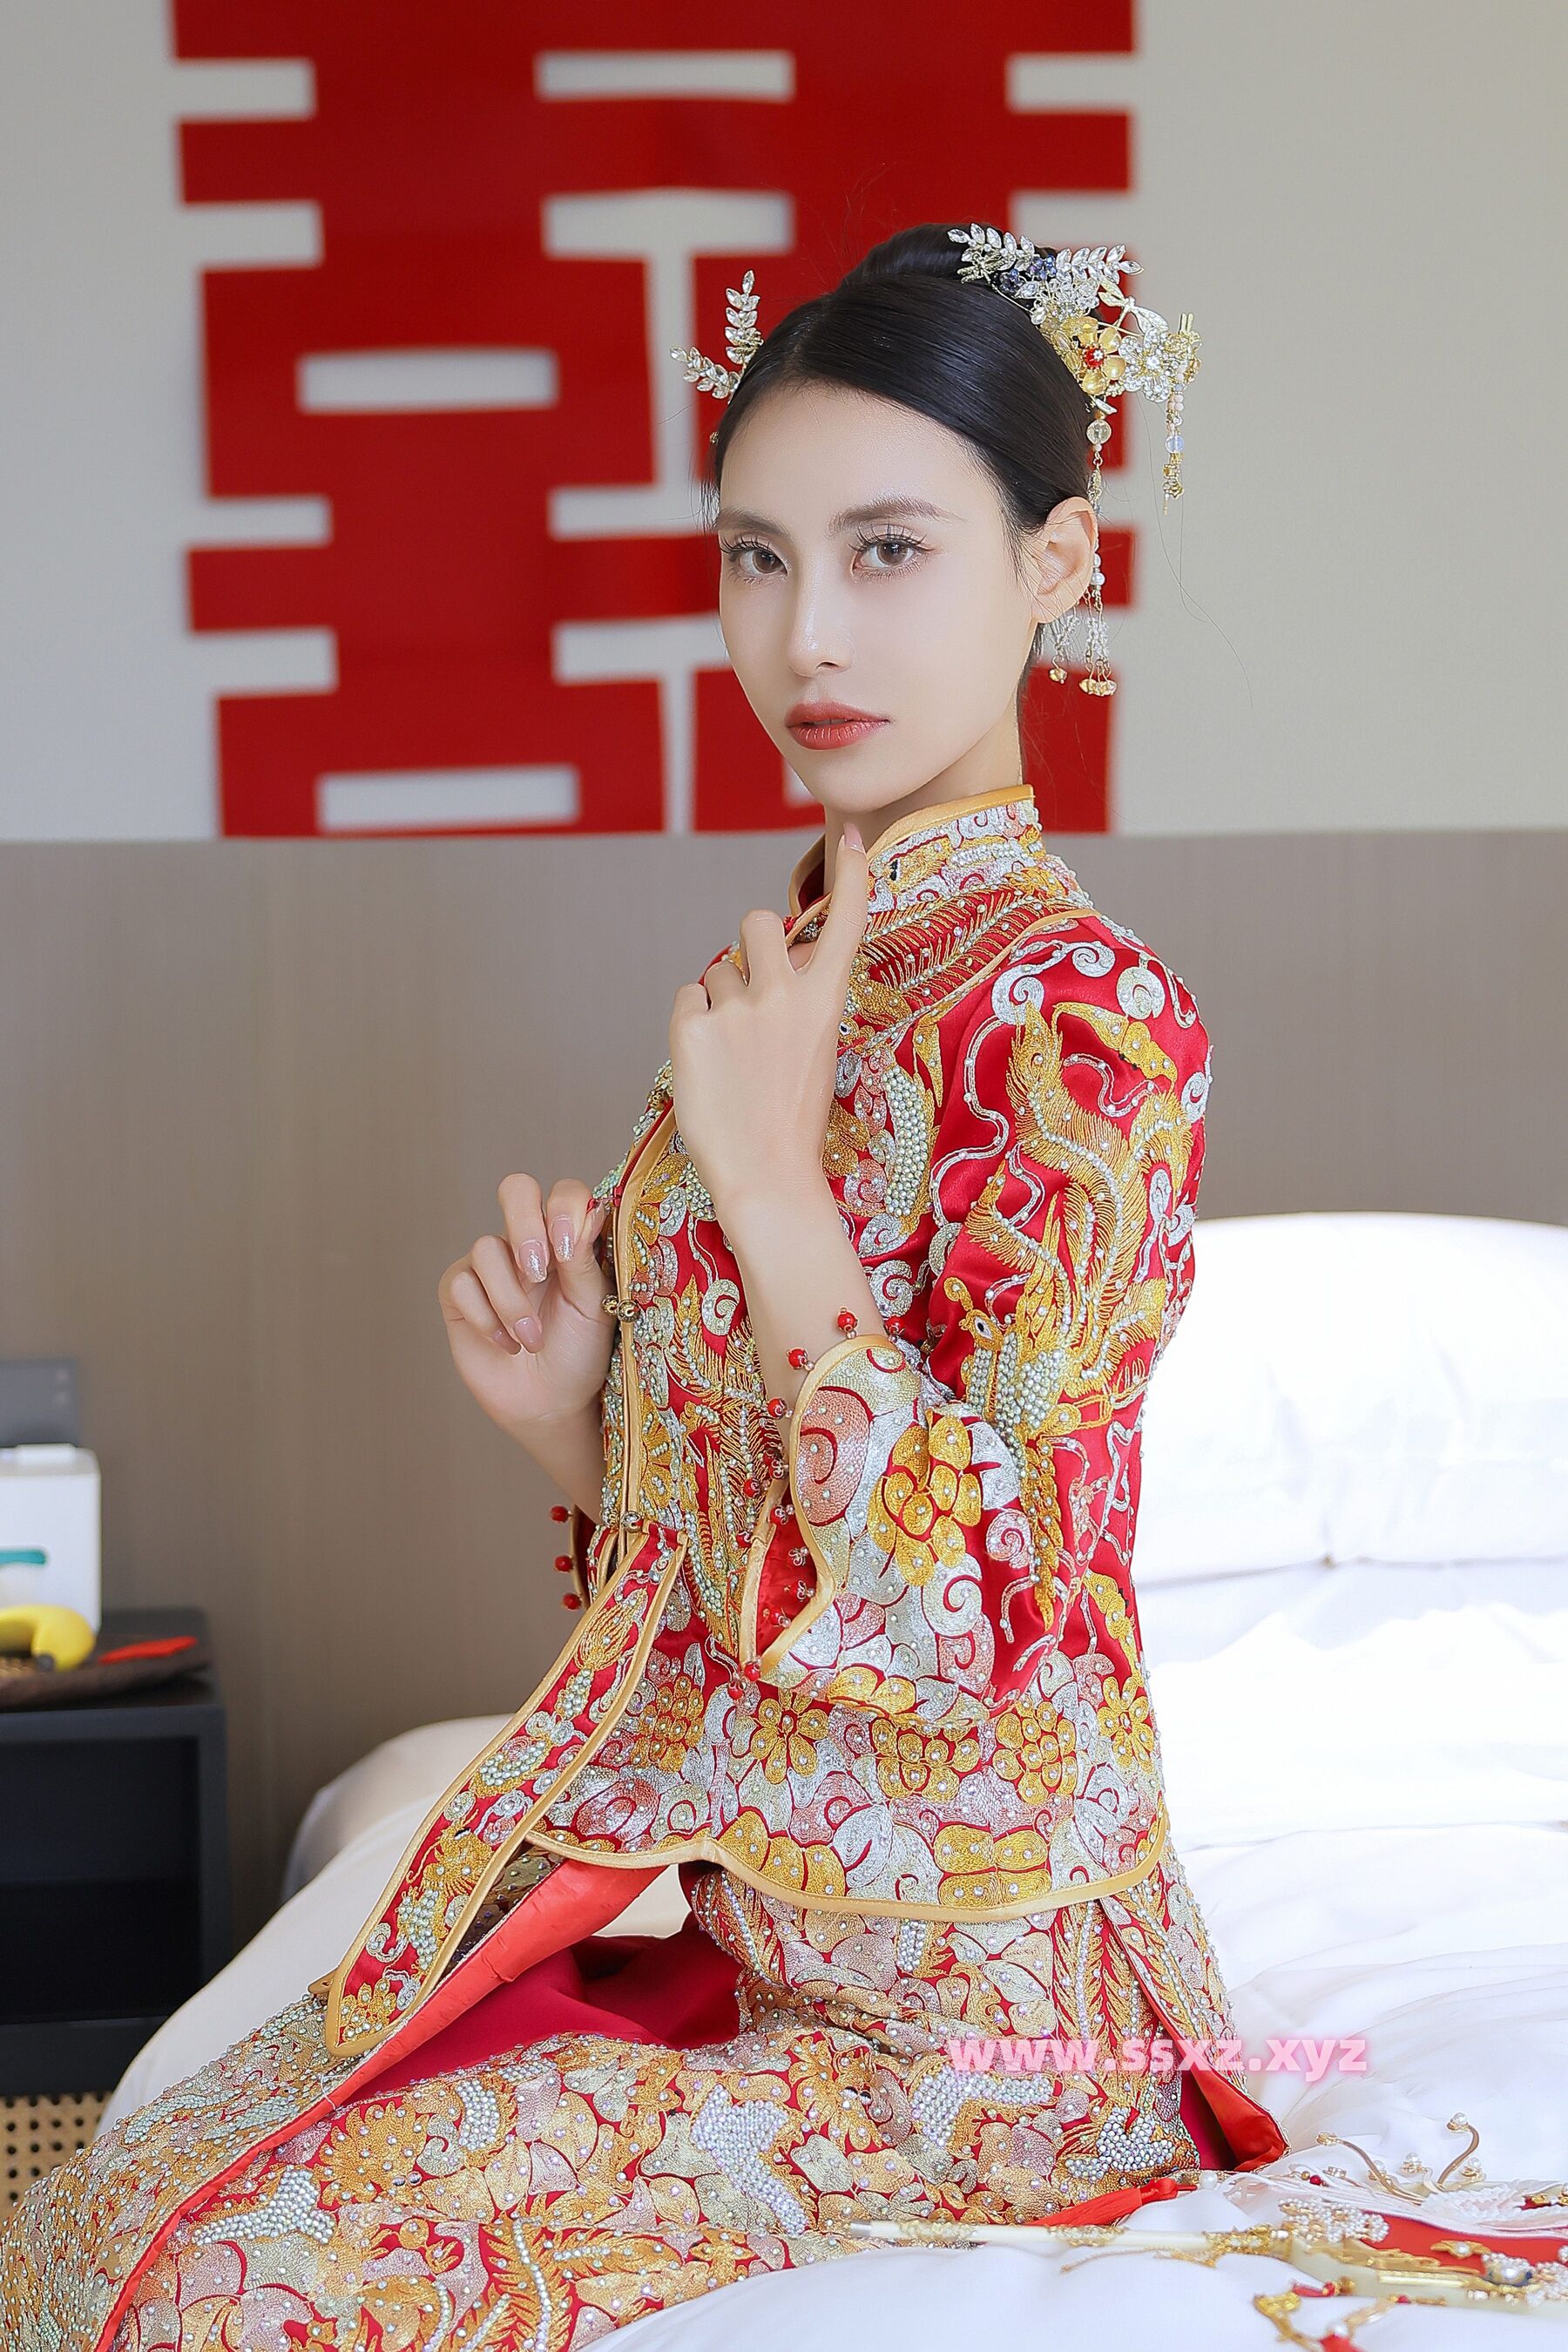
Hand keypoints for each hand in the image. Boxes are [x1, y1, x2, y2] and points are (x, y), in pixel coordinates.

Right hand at [439, 1175, 612, 1439]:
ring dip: (511, 1300)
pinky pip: (461, 1284)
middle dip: (524, 1225)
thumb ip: (586, 1257)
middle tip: (537, 1271)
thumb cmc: (580, 1351)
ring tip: (531, 1338)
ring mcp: (491, 1265)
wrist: (552, 1403)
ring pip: (486, 1248)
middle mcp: (527, 1241)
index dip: (563, 1208)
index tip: (569, 1249)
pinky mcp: (459, 1293)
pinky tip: (507, 1344)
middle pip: (516, 1190)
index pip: (563, 1193)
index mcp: (568, 1237)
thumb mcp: (594, 1305)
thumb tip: (589, 1210)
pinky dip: (487, 1318)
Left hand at [668, 822, 868, 1227]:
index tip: (851, 838)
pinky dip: (694, 1022)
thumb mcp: (816, 1049)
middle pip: (756, 925)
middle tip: (753, 994)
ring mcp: (735, 1007)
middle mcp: (782, 992)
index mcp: (825, 999)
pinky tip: (710, 1062)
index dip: (849, 876)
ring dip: (722, 999)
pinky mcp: (691, 1026)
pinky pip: (689, 997)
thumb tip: (773, 960)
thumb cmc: (793, 1116)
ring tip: (734, 1055)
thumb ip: (800, 999)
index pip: (843, 922)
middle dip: (751, 947)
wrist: (766, 1173)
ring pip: (718, 971)